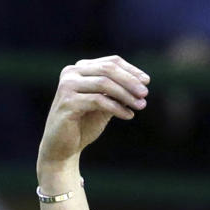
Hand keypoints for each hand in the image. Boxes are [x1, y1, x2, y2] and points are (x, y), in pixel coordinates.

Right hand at [37, 55, 149, 172]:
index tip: (147, 81)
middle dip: (130, 81)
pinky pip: (98, 101)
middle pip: (108, 69)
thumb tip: (141, 85)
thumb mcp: (105, 106)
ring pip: (104, 83)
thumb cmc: (84, 124)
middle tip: (145, 93)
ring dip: (126, 95)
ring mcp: (67, 86)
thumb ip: (118, 94)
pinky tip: (129, 115)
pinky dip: (117, 108)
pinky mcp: (68, 102)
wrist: (63, 146)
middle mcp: (71, 73)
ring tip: (141, 106)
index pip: (110, 62)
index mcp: (80, 69)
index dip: (131, 70)